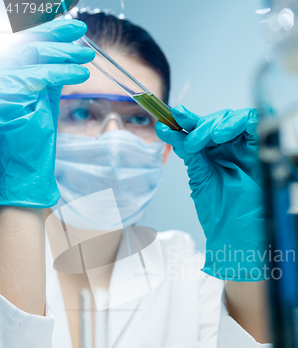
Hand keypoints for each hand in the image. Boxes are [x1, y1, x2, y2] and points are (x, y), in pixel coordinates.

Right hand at [0, 19, 94, 207]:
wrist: (21, 171)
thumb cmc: (30, 140)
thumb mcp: (39, 100)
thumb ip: (46, 76)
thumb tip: (63, 53)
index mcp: (5, 74)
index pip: (21, 40)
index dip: (45, 28)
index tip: (69, 24)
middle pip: (24, 41)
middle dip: (55, 32)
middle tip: (80, 29)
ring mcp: (0, 85)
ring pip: (31, 53)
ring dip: (63, 51)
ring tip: (86, 54)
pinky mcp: (6, 98)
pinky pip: (37, 77)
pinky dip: (61, 71)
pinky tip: (80, 73)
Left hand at [155, 106, 266, 280]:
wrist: (237, 233)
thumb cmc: (220, 212)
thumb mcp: (199, 178)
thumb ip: (189, 153)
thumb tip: (166, 129)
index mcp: (214, 154)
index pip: (200, 128)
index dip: (185, 121)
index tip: (170, 119)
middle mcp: (231, 148)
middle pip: (217, 120)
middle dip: (199, 125)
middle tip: (189, 142)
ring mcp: (247, 147)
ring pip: (234, 117)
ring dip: (215, 124)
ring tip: (202, 139)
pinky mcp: (263, 148)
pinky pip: (254, 121)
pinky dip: (237, 122)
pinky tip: (220, 135)